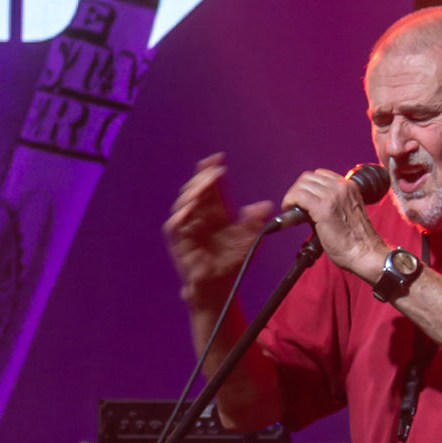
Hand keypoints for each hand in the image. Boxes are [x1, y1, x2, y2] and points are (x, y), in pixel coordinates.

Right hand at [164, 154, 272, 303]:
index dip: (211, 170)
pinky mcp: (180, 242)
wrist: (220, 285)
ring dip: (193, 192)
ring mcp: (188, 228)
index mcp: (214, 211)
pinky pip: (175, 226)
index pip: (211, 185)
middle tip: (214, 170)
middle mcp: (199, 216)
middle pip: (196, 189)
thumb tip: (266, 205)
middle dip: (203, 177)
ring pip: (184, 203)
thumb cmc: (232, 260)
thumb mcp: (249, 238)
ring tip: (205, 184)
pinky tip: (190, 207)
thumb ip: (255, 221)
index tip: (218, 157)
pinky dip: (182, 215)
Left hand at [279, 168, 387, 283]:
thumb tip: (307, 205)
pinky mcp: (324, 208)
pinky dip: (290, 201)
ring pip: (302, 185)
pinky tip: (289, 209)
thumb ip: (331, 203)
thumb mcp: (347, 212)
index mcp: (350, 187)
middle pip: (309, 178)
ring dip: (292, 196)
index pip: (320, 175)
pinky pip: (299, 196)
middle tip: (293, 204)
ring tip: (291, 208)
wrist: (366, 253)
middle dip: (297, 189)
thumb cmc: (357, 241)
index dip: (308, 185)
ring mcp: (333, 196)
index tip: (302, 197)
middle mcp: (342, 188)